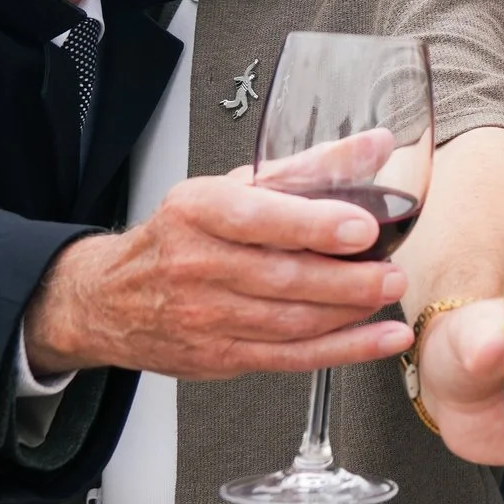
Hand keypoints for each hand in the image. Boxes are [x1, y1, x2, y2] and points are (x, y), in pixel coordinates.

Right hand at [23, 148, 412, 377]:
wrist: (111, 298)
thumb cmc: (182, 234)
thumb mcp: (233, 187)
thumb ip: (310, 168)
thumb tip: (376, 145)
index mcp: (199, 212)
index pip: (258, 219)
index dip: (315, 225)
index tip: (363, 228)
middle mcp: (197, 265)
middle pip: (283, 278)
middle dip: (347, 279)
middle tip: (392, 271)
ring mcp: (207, 317)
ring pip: (291, 321)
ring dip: (349, 313)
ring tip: (388, 293)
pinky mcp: (221, 357)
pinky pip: (291, 358)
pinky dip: (344, 350)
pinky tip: (381, 338)